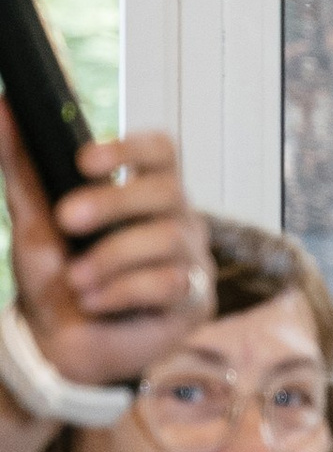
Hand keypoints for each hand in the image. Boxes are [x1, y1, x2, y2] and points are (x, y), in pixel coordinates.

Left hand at [1, 106, 213, 385]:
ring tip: (75, 279)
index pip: (161, 151)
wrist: (61, 343)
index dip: (129, 148)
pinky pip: (170, 283)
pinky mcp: (193, 300)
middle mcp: (176, 219)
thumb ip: (23, 165)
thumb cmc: (55, 276)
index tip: (84, 160)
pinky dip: (122, 291)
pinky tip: (94, 301)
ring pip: (168, 239)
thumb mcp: (34, 219)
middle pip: (167, 191)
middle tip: (67, 219)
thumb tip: (3, 108)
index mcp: (144, 191)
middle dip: (112, 202)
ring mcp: (190, 259)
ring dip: (112, 257)